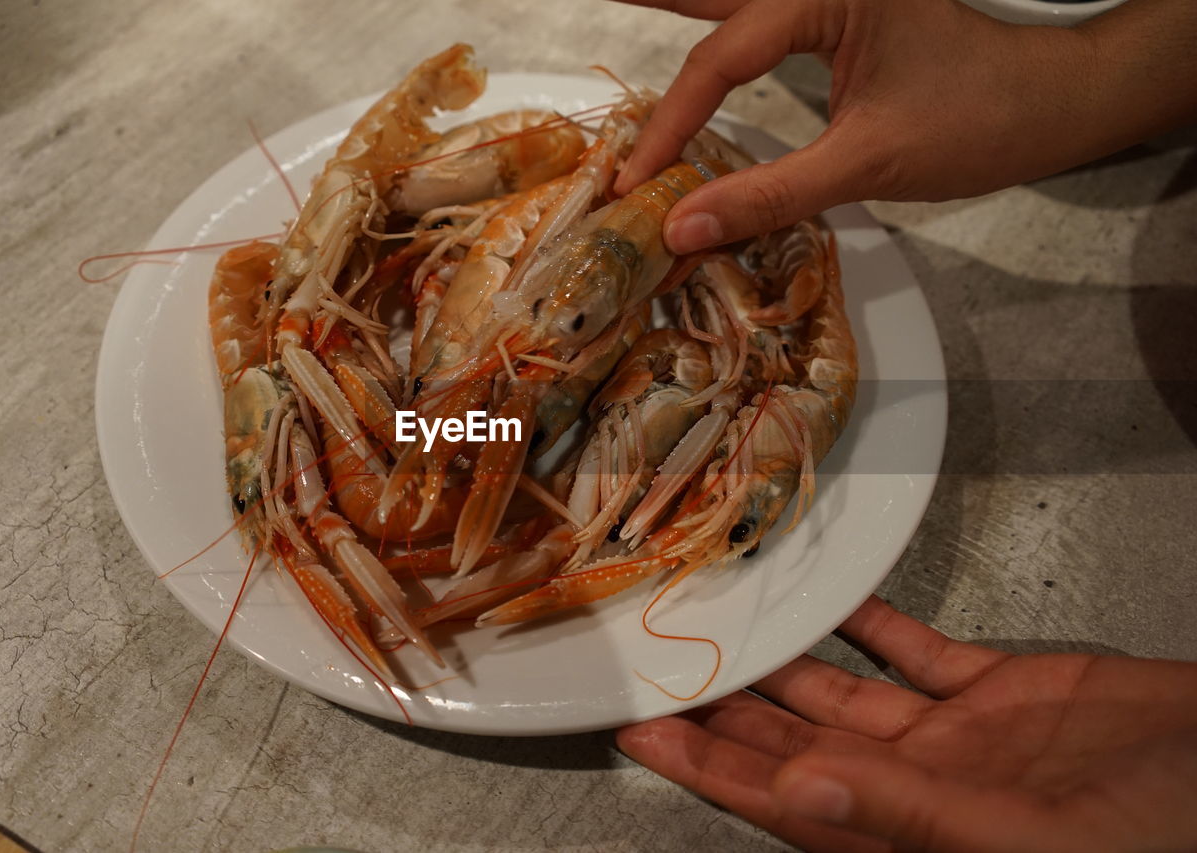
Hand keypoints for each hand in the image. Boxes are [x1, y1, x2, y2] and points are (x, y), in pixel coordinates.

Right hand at [612, 0, 1196, 252]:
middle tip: (588, 2)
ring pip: (730, 3)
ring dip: (676, 7)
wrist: (1048, 105)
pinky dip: (714, 35)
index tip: (636, 180)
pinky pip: (756, 23)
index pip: (721, 59)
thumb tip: (681, 227)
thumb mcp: (865, 163)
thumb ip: (769, 194)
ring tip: (616, 3)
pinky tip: (688, 30)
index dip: (671, 123)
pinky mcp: (837, 13)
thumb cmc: (974, 122)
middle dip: (650, 0)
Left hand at [617, 596, 1196, 851]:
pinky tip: (830, 600)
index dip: (705, 767)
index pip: (780, 798)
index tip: (641, 731)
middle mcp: (922, 784)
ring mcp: (959, 737)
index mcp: (912, 831)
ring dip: (783, 664)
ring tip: (724, 628)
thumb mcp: (1031, 837)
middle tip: (660, 668)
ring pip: (842, 694)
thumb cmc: (1164, 835)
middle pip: (795, 745)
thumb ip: (909, 810)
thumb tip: (802, 793)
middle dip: (725, 712)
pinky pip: (916, 652)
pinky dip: (871, 623)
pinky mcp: (1002, 690)